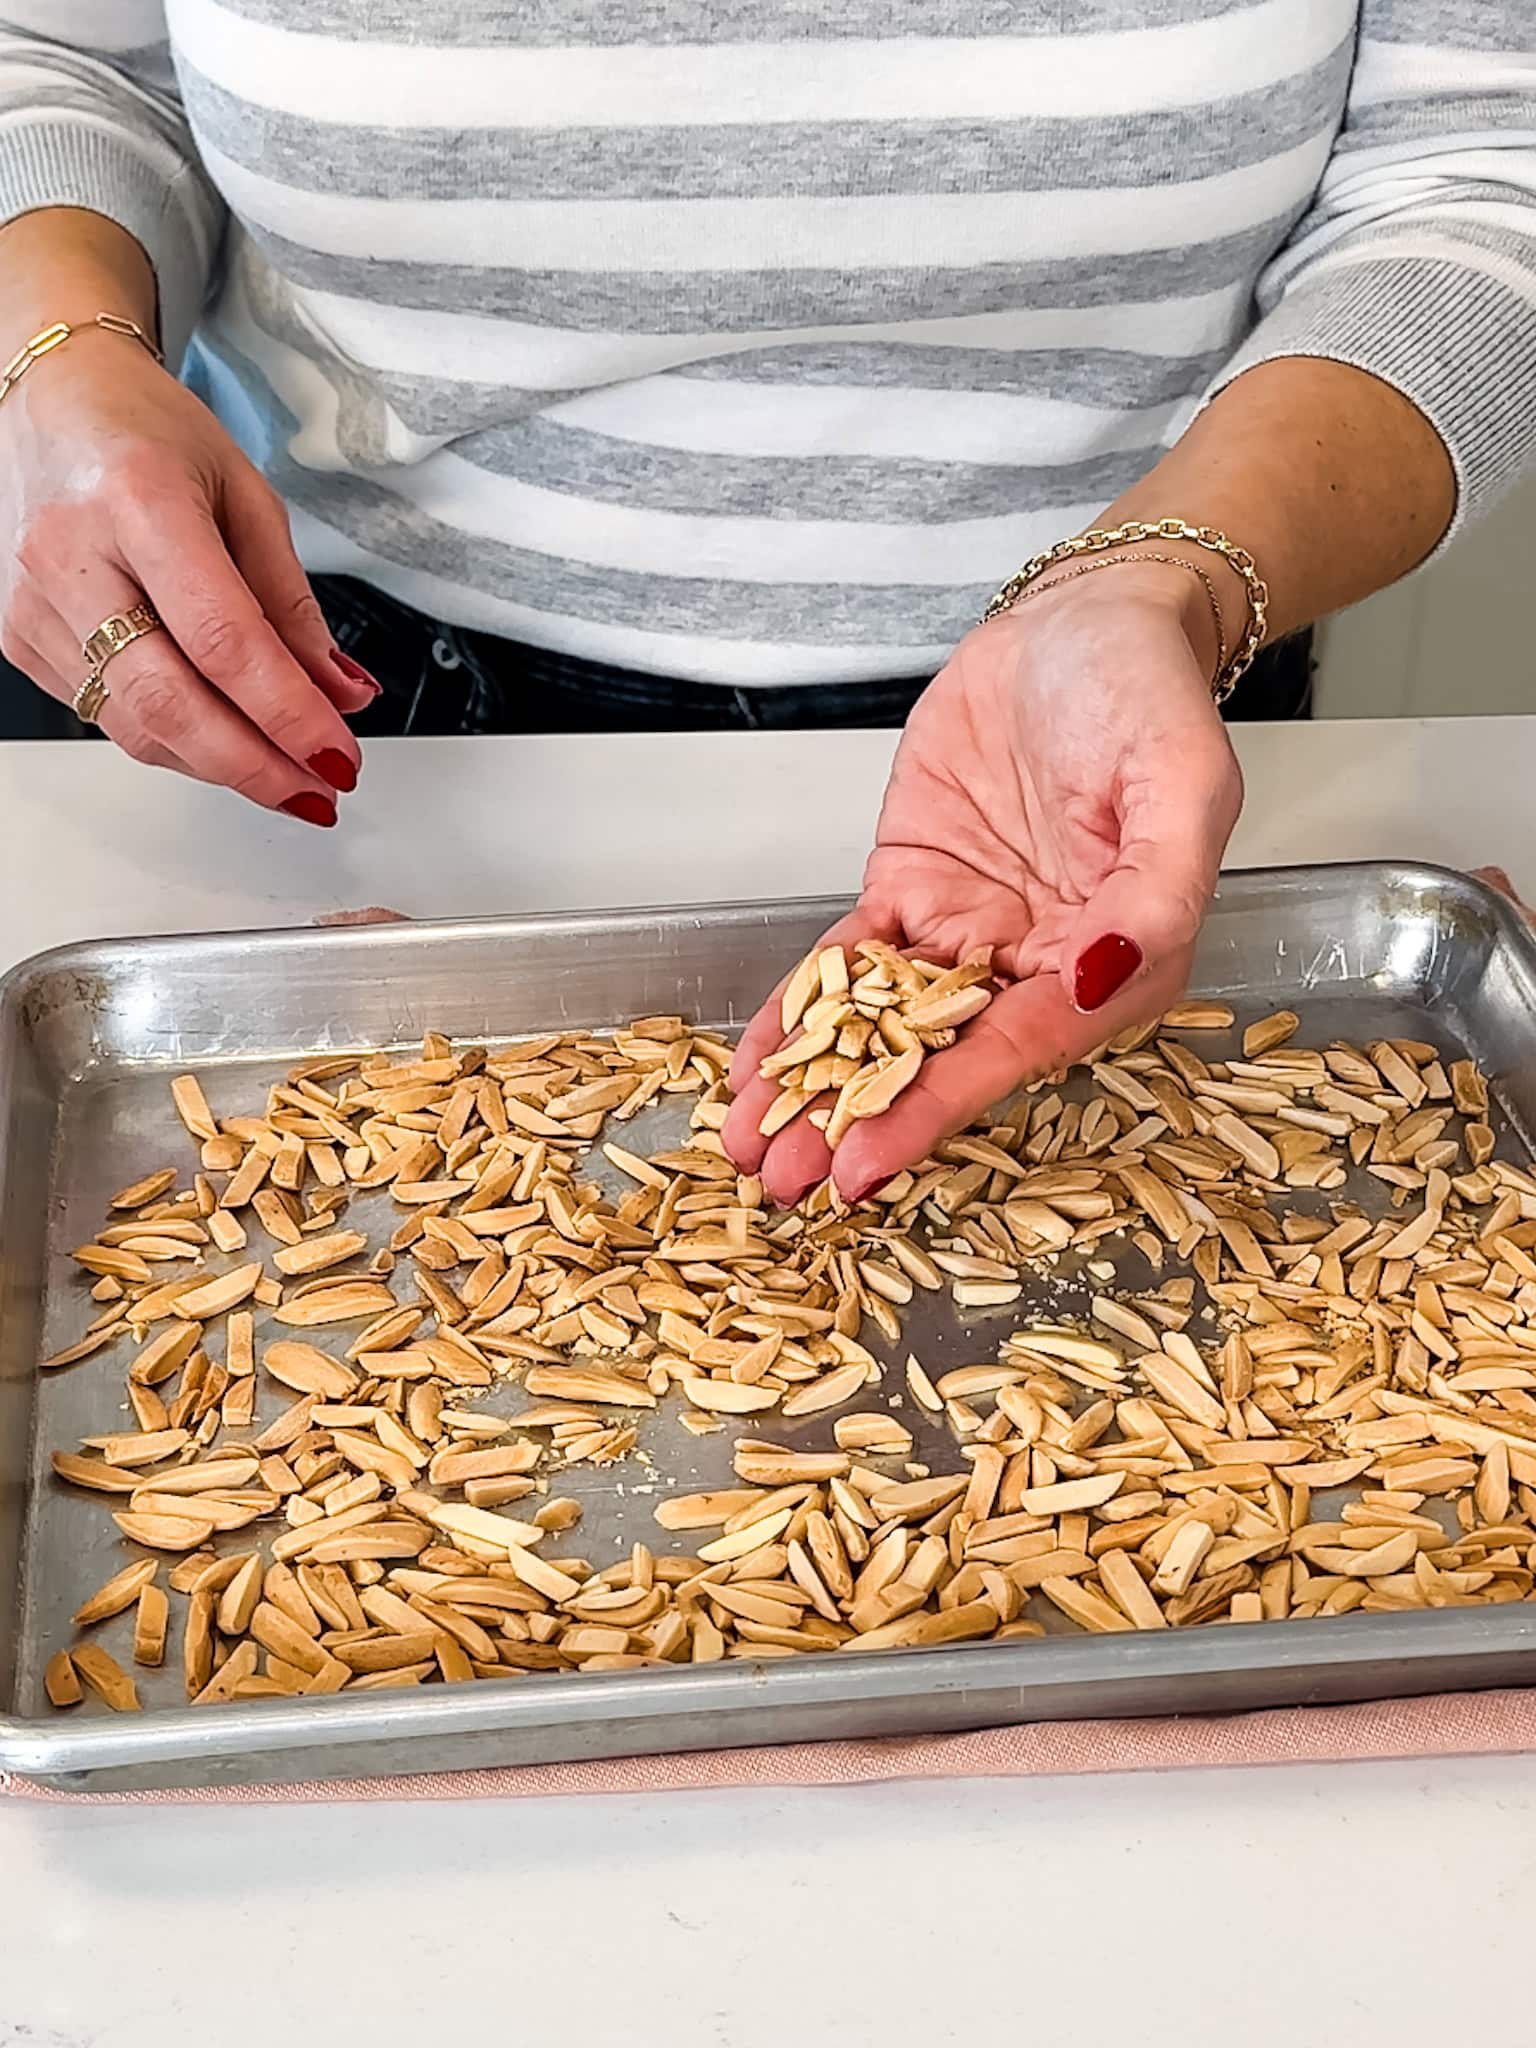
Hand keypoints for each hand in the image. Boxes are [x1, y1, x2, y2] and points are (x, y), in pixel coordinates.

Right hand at [0, 329, 376, 820]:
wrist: (53, 398)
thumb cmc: (146, 433)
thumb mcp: (246, 497)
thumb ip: (293, 605)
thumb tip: (339, 693)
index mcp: (138, 500)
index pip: (223, 642)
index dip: (287, 715)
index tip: (338, 757)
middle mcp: (70, 555)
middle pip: (169, 703)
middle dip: (257, 767)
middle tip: (318, 790)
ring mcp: (32, 602)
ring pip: (136, 726)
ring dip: (222, 764)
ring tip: (286, 771)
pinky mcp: (18, 637)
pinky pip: (108, 716)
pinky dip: (175, 739)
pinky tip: (220, 734)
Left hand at [723, 565, 1242, 1203]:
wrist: (1083, 622)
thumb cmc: (1146, 694)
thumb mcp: (1182, 781)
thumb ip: (1154, 890)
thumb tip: (1099, 973)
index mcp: (1113, 961)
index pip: (1012, 1051)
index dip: (933, 1111)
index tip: (865, 1165)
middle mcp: (1036, 964)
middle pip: (936, 1060)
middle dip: (855, 1123)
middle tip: (781, 1182)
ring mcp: (969, 932)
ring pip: (882, 1026)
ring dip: (816, 1087)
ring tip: (750, 1147)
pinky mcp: (914, 892)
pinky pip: (849, 966)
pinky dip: (798, 1013)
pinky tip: (755, 1064)